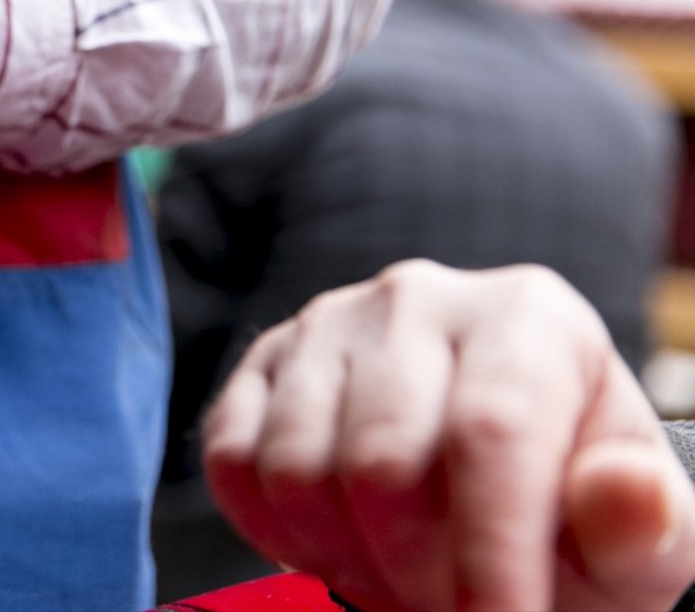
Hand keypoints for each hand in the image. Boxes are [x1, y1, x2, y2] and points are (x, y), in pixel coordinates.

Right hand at [204, 260, 694, 611]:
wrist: (506, 485)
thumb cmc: (577, 517)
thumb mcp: (639, 539)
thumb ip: (642, 523)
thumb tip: (630, 491)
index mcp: (532, 317)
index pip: (491, 436)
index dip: (490, 554)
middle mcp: (421, 298)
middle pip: (383, 462)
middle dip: (415, 573)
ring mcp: (329, 321)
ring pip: (295, 467)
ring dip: (343, 557)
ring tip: (399, 577)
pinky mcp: (265, 359)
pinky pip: (232, 460)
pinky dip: (275, 531)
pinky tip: (336, 543)